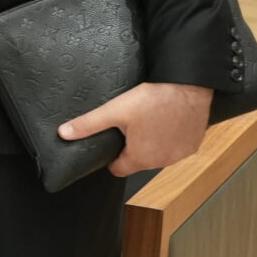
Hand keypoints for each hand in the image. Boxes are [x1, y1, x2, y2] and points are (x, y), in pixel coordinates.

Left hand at [62, 81, 212, 176]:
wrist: (188, 86)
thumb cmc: (153, 99)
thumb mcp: (115, 110)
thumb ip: (88, 124)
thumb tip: (63, 134)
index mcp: (140, 158)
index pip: (118, 170)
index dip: (112, 158)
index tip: (112, 142)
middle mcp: (162, 161)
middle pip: (138, 162)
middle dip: (132, 148)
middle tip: (130, 127)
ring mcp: (180, 155)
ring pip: (158, 155)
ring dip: (152, 145)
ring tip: (148, 122)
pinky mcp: (193, 145)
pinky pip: (176, 148)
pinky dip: (170, 140)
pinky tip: (166, 122)